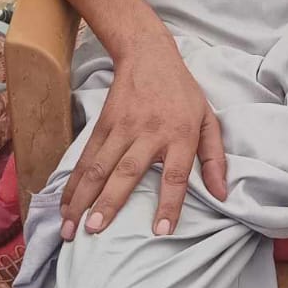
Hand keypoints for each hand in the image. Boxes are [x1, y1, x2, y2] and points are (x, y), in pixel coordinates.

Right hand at [60, 32, 228, 240]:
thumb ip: (215, 158)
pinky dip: (73, 183)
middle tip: (95, 230)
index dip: (169, 204)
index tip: (160, 232)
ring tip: (73, 227)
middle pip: (127, 171)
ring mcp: (122, 128)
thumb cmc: (183, 93)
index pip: (176, 175)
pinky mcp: (102, 125)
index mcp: (180, 135)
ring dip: (83, 197)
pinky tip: (65, 204)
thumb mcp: (208, 119)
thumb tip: (222, 195)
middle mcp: (149, 133)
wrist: (149, 55)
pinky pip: (86, 158)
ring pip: (99, 167)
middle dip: (109, 202)